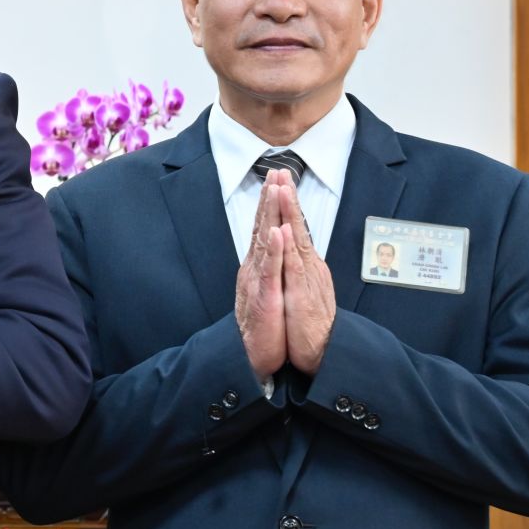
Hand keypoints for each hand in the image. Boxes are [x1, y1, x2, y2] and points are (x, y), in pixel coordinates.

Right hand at [234, 177, 285, 379]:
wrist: (251, 357)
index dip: (270, 203)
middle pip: (262, 226)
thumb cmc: (263, 328)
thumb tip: (272, 250)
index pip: (265, 228)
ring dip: (269, 215)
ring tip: (275, 190)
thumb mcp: (267, 292)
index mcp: (258, 266)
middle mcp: (254, 268)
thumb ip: (269, 269)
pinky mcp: (264, 297)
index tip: (276, 179)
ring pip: (264, 242)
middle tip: (276, 171)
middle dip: (269, 198)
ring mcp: (258, 281)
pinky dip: (273, 250)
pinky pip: (269, 270)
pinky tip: (277, 232)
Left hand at [275, 180, 336, 373]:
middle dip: (288, 198)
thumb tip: (293, 253)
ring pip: (297, 240)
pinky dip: (287, 249)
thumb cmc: (310, 326)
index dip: (286, 205)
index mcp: (305, 265)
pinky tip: (282, 231)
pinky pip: (293, 270)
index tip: (278, 180)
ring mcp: (306, 280)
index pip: (294, 229)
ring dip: (289, 214)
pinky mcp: (302, 296)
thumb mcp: (301, 292)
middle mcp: (308, 267)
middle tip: (281, 170)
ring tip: (282, 188)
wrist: (323, 355)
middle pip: (297, 227)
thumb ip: (297, 270)